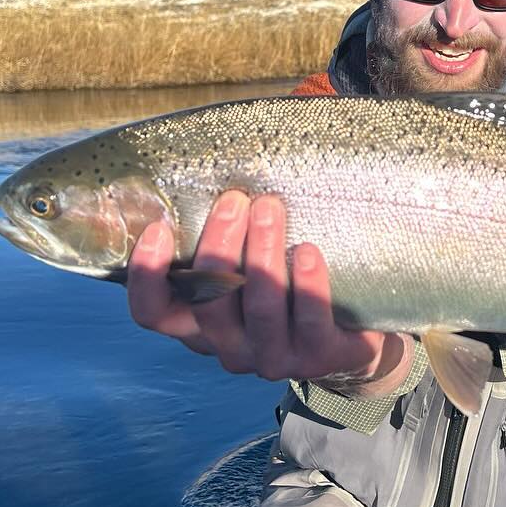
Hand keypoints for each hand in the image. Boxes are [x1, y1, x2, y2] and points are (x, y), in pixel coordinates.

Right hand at [127, 190, 411, 391]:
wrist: (357, 328)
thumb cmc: (290, 275)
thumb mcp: (250, 254)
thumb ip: (223, 223)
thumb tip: (206, 148)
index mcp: (201, 324)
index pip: (154, 313)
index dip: (148, 275)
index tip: (160, 226)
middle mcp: (230, 347)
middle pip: (207, 304)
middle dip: (219, 246)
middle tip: (237, 199)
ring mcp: (275, 358)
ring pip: (257, 311)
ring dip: (262, 254)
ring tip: (272, 208)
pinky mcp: (322, 357)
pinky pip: (309, 324)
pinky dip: (307, 285)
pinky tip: (309, 251)